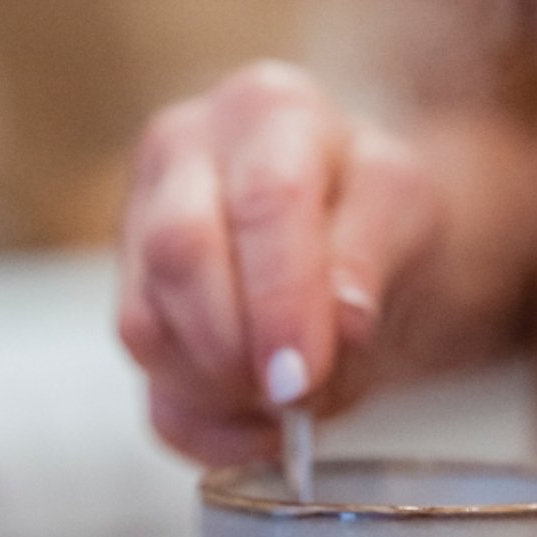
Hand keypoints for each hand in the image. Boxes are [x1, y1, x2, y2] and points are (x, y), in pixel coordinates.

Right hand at [118, 60, 445, 462]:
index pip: (264, 200)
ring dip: (220, 389)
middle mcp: (181, 151)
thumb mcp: (406, 211)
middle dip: (237, 347)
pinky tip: (260, 427)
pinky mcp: (130, 303)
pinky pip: (148, 386)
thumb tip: (342, 321)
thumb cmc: (375, 209)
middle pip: (179, 256)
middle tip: (294, 397)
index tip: (301, 374)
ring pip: (145, 326)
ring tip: (290, 400)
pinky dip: (206, 425)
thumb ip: (374, 255)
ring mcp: (138, 227)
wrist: (352, 233)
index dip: (280, 297)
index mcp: (265, 110)